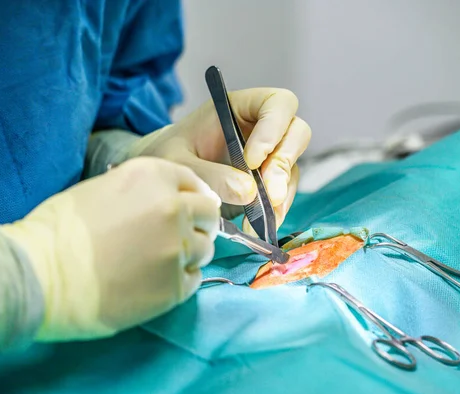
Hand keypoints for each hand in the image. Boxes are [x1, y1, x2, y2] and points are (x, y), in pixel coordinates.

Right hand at [0, 157, 220, 340]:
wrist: (40, 275)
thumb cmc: (58, 229)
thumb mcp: (102, 188)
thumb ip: (144, 191)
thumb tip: (169, 201)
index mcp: (154, 177)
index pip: (196, 184)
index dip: (193, 198)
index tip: (190, 209)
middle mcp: (174, 208)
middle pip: (209, 215)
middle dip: (199, 224)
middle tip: (181, 236)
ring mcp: (177, 249)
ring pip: (204, 249)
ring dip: (189, 253)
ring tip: (161, 262)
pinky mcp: (175, 286)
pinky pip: (193, 279)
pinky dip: (180, 280)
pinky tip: (156, 282)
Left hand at [128, 88, 310, 233]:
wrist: (164, 177)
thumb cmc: (167, 157)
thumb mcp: (177, 162)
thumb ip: (208, 174)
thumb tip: (248, 192)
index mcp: (239, 107)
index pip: (276, 103)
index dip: (272, 129)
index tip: (251, 161)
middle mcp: (259, 127)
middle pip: (296, 132)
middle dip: (284, 163)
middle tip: (269, 193)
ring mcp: (267, 154)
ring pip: (292, 165)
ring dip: (283, 191)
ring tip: (264, 217)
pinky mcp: (267, 180)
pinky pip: (285, 190)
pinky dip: (277, 209)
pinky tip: (262, 224)